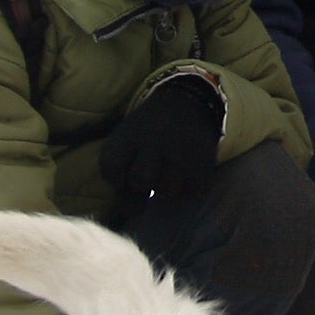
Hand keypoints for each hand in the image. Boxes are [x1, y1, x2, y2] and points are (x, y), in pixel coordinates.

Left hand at [97, 70, 224, 202]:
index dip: (117, 175)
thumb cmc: (151, 130)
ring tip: (170, 167)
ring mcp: (182, 151)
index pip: (111, 169)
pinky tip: (186, 168)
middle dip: (142, 181)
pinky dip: (186, 185)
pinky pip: (190, 191)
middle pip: (139, 182)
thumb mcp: (129, 141)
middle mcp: (156, 139)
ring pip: (167, 191)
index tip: (126, 165)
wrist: (189, 102)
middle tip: (152, 166)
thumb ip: (123, 177)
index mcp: (130, 132)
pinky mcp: (203, 163)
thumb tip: (133, 211)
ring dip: (166, 186)